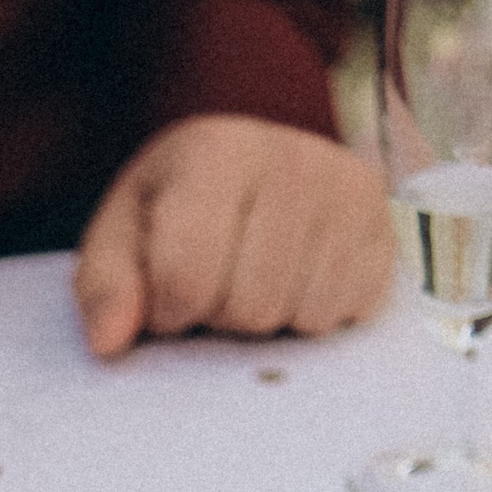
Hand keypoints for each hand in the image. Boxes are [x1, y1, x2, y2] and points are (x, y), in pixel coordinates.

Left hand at [74, 114, 394, 357]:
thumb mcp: (122, 238)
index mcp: (216, 151)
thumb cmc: (178, 209)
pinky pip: (348, 312)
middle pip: (251, 306)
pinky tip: (295, 279)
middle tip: (217, 284)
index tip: (167, 295)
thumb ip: (105, 288)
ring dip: (270, 319)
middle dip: (222, 315)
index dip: (168, 311)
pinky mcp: (386, 227)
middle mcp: (293, 159)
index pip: (187, 278)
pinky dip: (314, 314)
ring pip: (304, 315)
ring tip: (254, 278)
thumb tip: (109, 340)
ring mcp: (349, 192)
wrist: (252, 172)